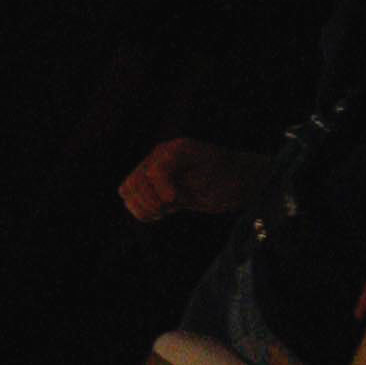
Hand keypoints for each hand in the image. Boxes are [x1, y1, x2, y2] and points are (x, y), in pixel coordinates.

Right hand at [119, 135, 262, 224]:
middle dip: (150, 200)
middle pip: (134, 183)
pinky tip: (161, 213)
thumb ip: (186, 178)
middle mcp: (159, 160)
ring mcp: (156, 175)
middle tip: (170, 206)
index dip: (159, 189)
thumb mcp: (210, 171)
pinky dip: (143, 211)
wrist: (237, 182)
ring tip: (164, 210)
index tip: (174, 200)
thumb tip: (165, 197)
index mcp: (172, 151)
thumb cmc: (228, 174)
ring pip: (128, 192)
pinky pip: (134, 201)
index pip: (152, 172)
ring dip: (143, 206)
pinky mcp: (158, 191)